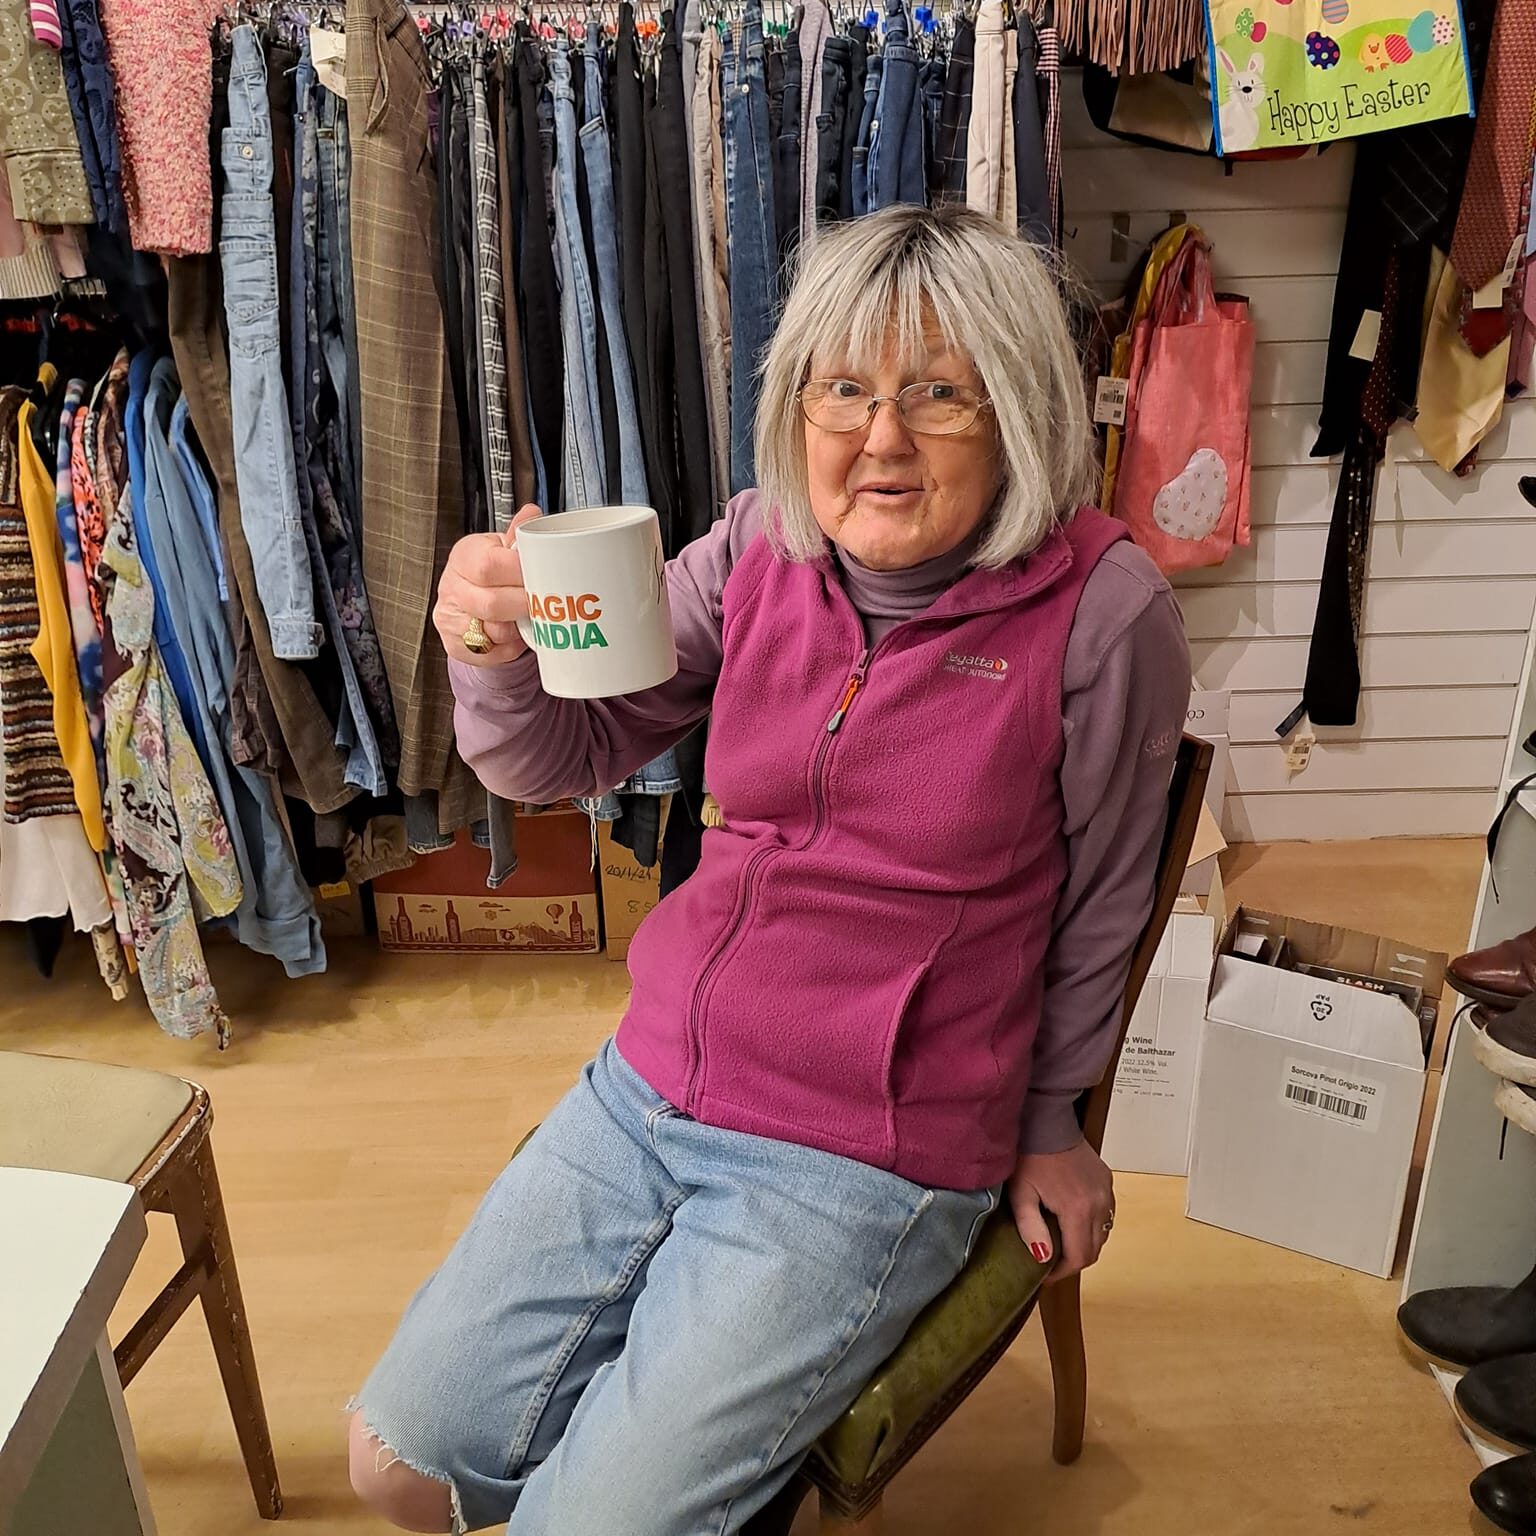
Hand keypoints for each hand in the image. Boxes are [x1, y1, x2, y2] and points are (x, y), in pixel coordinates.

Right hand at [434, 505, 542, 666]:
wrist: (471, 600)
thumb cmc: (492, 572)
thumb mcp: (503, 549)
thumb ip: (518, 535)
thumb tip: (531, 513)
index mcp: (464, 556)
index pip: (490, 566)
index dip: (520, 575)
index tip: (542, 576)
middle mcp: (451, 586)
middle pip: (491, 603)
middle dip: (524, 606)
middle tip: (544, 604)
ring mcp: (449, 617)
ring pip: (491, 632)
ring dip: (517, 629)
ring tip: (530, 619)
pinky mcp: (454, 644)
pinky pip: (489, 654)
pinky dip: (508, 649)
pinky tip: (516, 636)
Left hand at [1008, 1139, 1115, 1282]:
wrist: (1047, 1122)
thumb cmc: (1029, 1157)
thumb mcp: (1021, 1193)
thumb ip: (1031, 1228)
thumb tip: (1043, 1258)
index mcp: (1078, 1210)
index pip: (1079, 1257)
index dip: (1062, 1272)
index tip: (1044, 1275)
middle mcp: (1100, 1203)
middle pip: (1093, 1249)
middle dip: (1073, 1260)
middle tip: (1051, 1261)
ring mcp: (1107, 1191)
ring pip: (1102, 1233)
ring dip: (1084, 1243)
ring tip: (1061, 1242)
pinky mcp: (1107, 1181)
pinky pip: (1106, 1214)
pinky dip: (1092, 1224)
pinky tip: (1073, 1220)